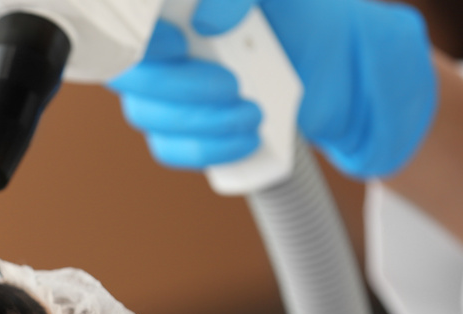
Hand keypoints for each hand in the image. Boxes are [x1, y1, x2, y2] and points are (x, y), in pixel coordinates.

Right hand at [109, 0, 436, 178]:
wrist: (337, 65)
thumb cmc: (300, 17)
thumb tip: (206, 18)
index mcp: (169, 11)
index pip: (125, 29)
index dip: (141, 43)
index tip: (180, 45)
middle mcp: (158, 48)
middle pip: (130, 79)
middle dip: (181, 89)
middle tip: (233, 85)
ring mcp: (165, 91)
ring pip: (148, 117)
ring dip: (201, 123)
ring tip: (254, 115)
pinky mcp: (182, 130)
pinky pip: (170, 149)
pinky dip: (207, 150)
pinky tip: (246, 139)